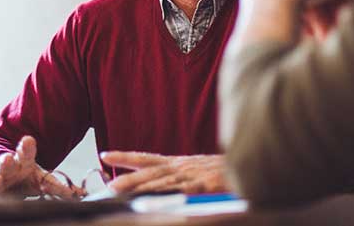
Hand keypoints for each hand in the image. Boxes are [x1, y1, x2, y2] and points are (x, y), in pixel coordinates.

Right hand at [0, 136, 79, 197]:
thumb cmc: (24, 180)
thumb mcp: (42, 181)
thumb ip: (60, 187)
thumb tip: (82, 193)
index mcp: (24, 160)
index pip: (27, 152)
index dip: (27, 147)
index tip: (28, 140)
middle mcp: (11, 165)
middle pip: (13, 158)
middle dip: (15, 154)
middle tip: (15, 151)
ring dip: (1, 169)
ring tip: (3, 167)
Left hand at [100, 152, 227, 194]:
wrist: (248, 163)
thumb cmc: (222, 172)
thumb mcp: (196, 172)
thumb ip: (178, 178)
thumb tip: (159, 185)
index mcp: (177, 163)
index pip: (146, 158)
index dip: (125, 157)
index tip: (105, 155)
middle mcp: (181, 166)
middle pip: (150, 171)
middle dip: (127, 176)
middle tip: (109, 184)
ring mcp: (192, 175)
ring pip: (162, 181)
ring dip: (141, 187)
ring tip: (121, 191)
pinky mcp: (206, 184)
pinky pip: (184, 189)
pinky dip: (169, 192)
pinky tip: (155, 197)